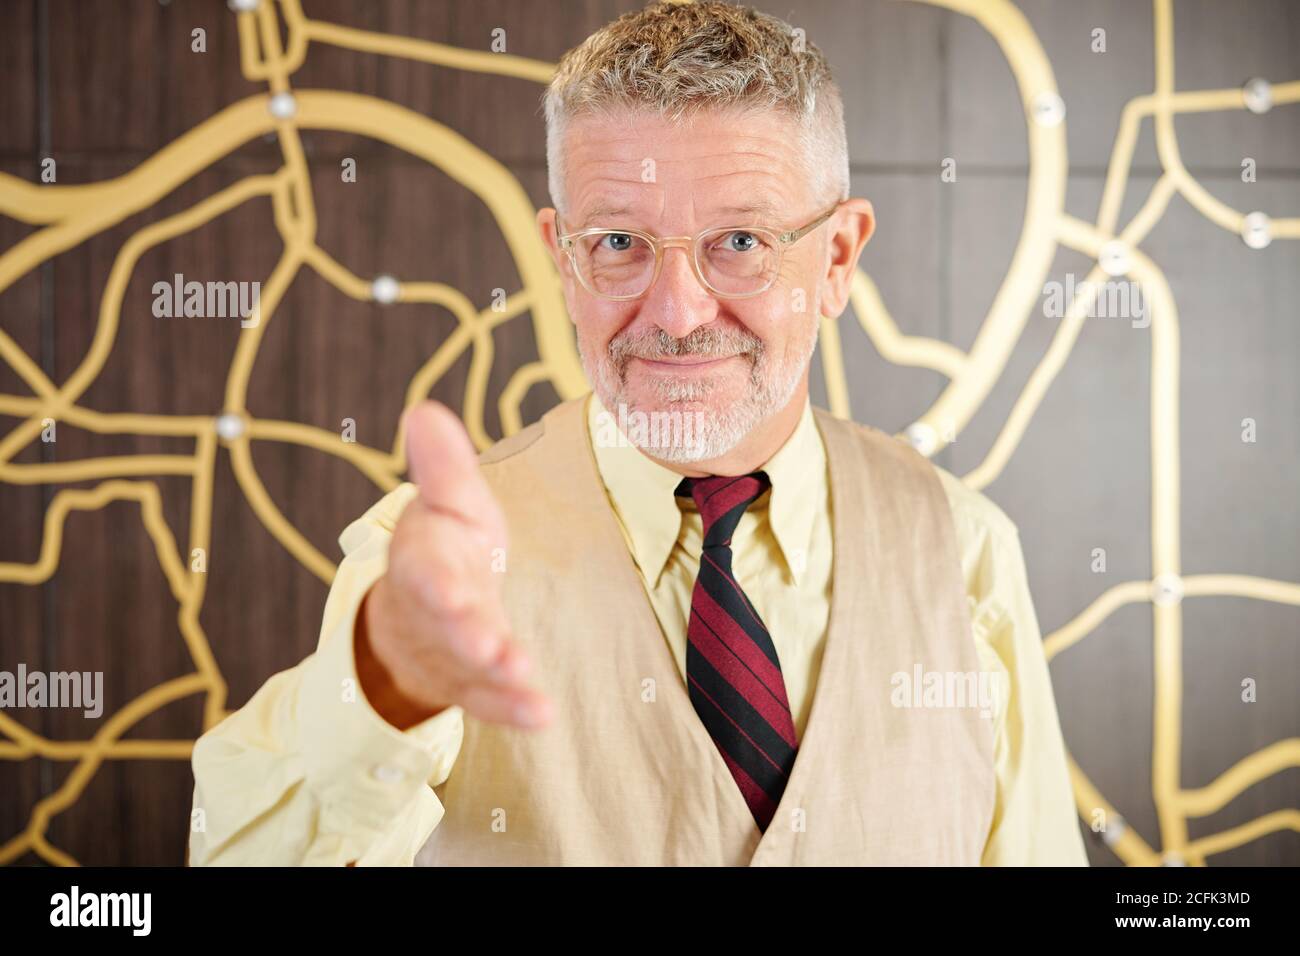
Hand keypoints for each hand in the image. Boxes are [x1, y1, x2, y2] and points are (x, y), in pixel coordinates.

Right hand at [356, 400, 552, 730]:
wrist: (414, 618)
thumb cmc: (443, 549)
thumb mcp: (448, 503)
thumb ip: (443, 466)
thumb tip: (423, 409)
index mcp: (423, 559)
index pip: (422, 569)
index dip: (433, 582)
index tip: (448, 589)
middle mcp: (433, 611)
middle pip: (446, 625)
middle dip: (465, 634)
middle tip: (487, 646)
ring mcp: (451, 653)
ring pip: (468, 668)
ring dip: (494, 675)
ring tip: (523, 677)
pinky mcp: (472, 684)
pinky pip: (490, 702)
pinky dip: (513, 710)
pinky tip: (543, 715)